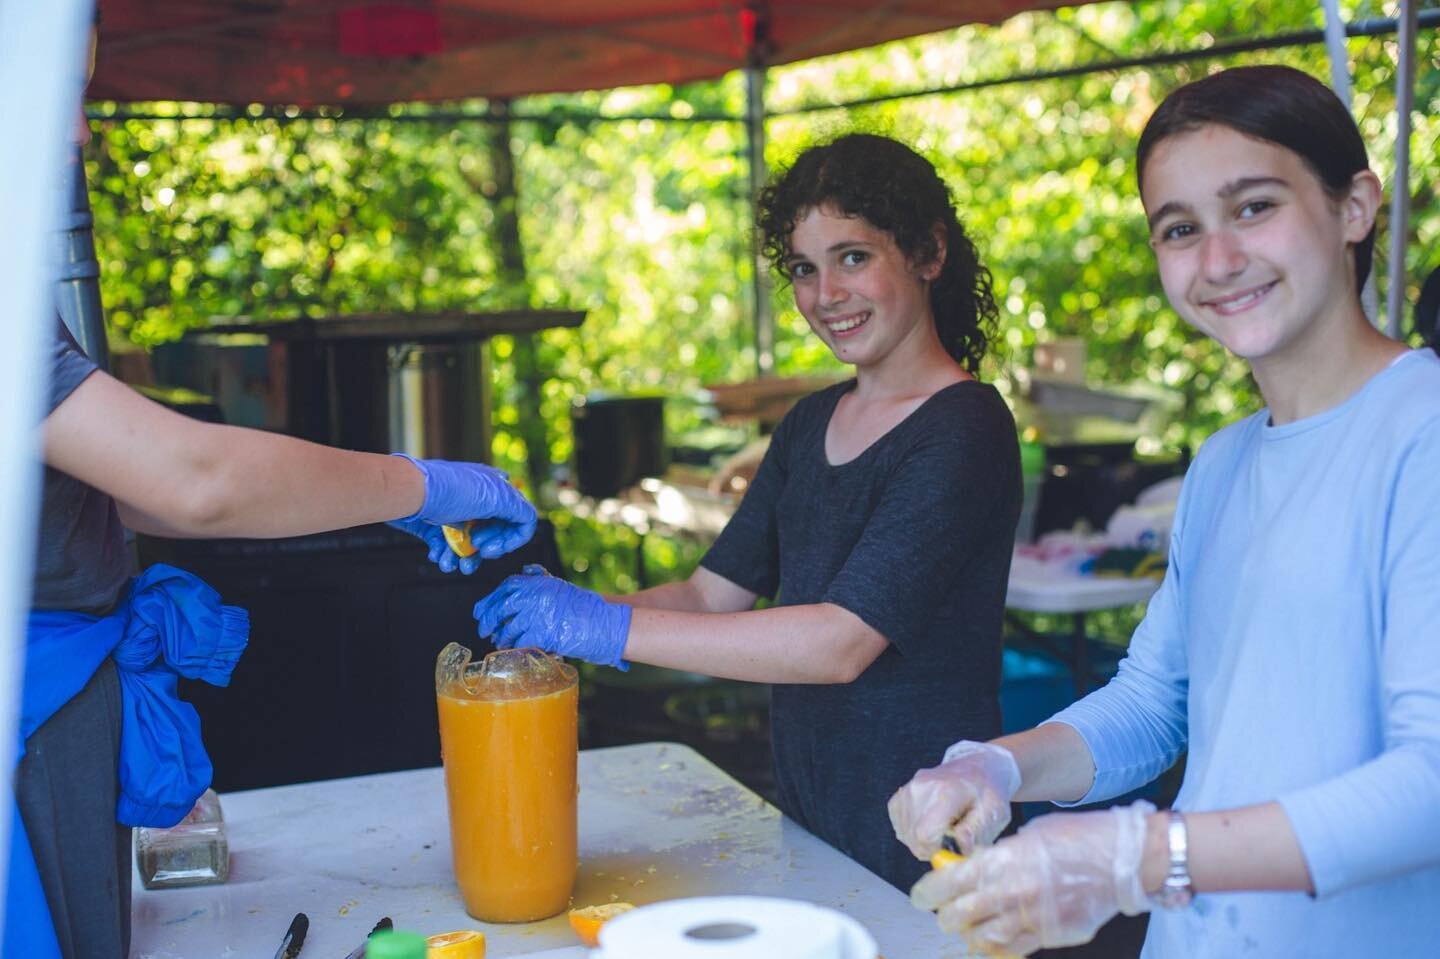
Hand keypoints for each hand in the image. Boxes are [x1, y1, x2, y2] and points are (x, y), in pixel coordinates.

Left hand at [388, 454, 537, 572]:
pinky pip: (448, 545)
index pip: (519, 519)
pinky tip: (438, 557)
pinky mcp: (436, 523)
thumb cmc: (447, 491)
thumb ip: (518, 511)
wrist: (405, 492)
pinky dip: (446, 555)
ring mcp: (457, 512)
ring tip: (451, 566)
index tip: (492, 548)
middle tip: (474, 553)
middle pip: (495, 534)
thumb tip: (528, 522)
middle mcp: (478, 500)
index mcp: (496, 489)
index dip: (510, 539)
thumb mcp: (493, 497)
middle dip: (485, 551)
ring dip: (464, 559)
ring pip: (470, 544)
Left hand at [473, 565, 631, 668]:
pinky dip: (515, 649)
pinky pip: (520, 642)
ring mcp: (538, 614)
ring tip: (501, 643)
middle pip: (501, 606)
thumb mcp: (561, 587)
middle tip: (484, 630)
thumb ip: (542, 579)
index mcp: (539, 582)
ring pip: (509, 627)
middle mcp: (536, 595)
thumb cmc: (585, 607)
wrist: (604, 623)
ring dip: (502, 637)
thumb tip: (525, 570)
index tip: (480, 610)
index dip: (490, 599)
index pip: (507, 586)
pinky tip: (514, 652)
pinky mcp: (542, 632)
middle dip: (489, 619)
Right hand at [889, 741, 1020, 857]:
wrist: (978, 766)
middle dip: (931, 848)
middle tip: (950, 840)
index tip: (950, 851)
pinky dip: (912, 831)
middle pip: (913, 836)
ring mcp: (910, 788)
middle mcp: (922, 787)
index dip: (935, 851)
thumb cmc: (988, 793)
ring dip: (922, 840)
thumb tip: (960, 847)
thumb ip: (977, 831)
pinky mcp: (902, 793)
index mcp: (947, 792)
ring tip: (943, 829)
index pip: (925, 834)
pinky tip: (929, 825)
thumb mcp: (994, 813)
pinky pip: (899, 823)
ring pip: (904, 832)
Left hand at [910, 801, 1153, 955]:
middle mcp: (1012, 892)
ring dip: (970, 936)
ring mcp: (1032, 917)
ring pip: (983, 939)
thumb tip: (971, 870)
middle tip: (946, 913)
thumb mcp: (1028, 837)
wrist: (1122, 860)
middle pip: (961, 915)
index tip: (921, 897)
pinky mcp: (1050, 936)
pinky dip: (997, 949)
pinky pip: (1013, 950)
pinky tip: (992, 943)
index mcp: (1003, 861)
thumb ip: (999, 857)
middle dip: (947, 916)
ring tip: (967, 930)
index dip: (928, 893)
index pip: (950, 883)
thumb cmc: (1076, 839)